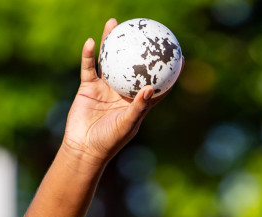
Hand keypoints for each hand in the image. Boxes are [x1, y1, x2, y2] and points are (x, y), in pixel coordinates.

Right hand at [62, 19, 162, 165]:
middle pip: (132, 64)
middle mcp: (122, 91)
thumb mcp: (127, 124)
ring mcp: (105, 87)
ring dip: (110, 41)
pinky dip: (89, 54)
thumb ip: (139, 107)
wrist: (83, 148)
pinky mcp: (88, 87)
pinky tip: (91, 42)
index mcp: (137, 101)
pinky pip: (89, 66)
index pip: (156, 83)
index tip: (177, 55)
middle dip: (138, 47)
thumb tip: (151, 87)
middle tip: (144, 29)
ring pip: (109, 59)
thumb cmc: (109, 141)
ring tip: (113, 23)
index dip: (167, 70)